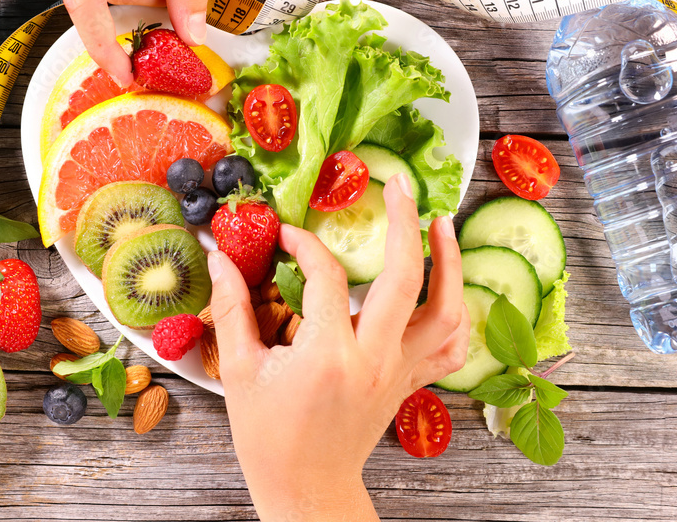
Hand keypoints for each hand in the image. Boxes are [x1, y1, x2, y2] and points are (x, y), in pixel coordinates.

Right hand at [207, 174, 469, 521]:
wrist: (306, 489)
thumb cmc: (269, 437)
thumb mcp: (239, 370)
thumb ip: (232, 308)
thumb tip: (220, 258)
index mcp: (327, 355)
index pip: (325, 276)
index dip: (305, 244)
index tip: (288, 234)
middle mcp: (373, 360)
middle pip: (406, 279)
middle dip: (404, 224)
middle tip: (398, 186)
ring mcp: (398, 372)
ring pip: (445, 313)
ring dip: (449, 264)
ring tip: (441, 225)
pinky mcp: (408, 383)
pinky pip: (448, 346)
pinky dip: (456, 312)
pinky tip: (449, 286)